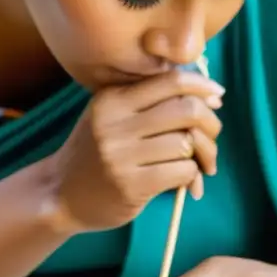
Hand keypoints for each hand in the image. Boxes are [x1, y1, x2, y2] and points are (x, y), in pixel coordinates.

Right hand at [45, 69, 223, 233]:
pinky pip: (182, 171)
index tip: (217, 96)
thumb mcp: (111, 116)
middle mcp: (114, 123)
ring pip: (186, 143)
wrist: (60, 196)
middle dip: (210, 123)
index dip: (202, 86)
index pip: (170, 80)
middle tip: (210, 137)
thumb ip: (149, 100)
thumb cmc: (97, 153)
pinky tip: (186, 182)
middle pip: (185, 110)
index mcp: (112, 99)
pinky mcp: (130, 185)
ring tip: (200, 165)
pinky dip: (192, 175)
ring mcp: (120, 155)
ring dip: (204, 155)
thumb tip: (209, 93)